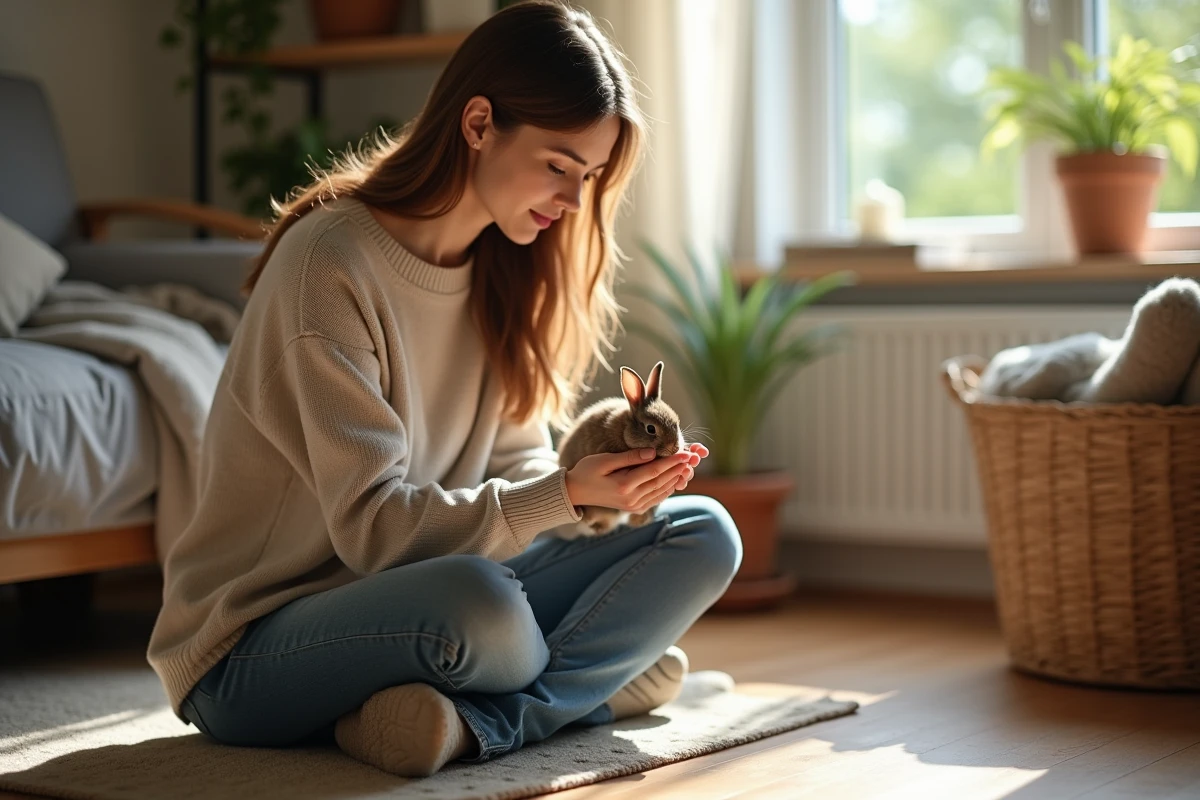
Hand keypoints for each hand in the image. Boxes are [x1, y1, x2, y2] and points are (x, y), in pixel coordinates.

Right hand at [565, 443, 709, 513]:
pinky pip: (657, 497)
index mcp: (623, 486)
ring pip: (662, 490)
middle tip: (693, 457)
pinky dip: (668, 488)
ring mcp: (634, 506)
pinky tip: (676, 479)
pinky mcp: (635, 508)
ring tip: (689, 467)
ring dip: (676, 478)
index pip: (654, 471)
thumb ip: (629, 457)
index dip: (672, 461)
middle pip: (662, 481)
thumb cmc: (586, 471)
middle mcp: (631, 499)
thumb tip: (652, 452)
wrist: (575, 493)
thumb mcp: (604, 460)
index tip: (686, 452)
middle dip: (678, 468)